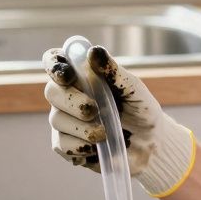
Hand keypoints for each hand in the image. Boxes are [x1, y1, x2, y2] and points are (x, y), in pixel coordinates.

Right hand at [42, 45, 194, 196]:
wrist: (150, 143)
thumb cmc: (141, 109)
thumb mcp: (134, 88)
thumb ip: (113, 71)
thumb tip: (94, 52)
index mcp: (82, 74)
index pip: (55, 61)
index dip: (55, 66)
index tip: (68, 75)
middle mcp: (68, 94)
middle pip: (51, 91)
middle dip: (71, 101)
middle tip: (93, 110)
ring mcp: (64, 120)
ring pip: (56, 120)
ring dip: (81, 128)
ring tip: (104, 133)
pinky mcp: (66, 144)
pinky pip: (61, 145)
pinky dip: (80, 147)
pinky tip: (98, 147)